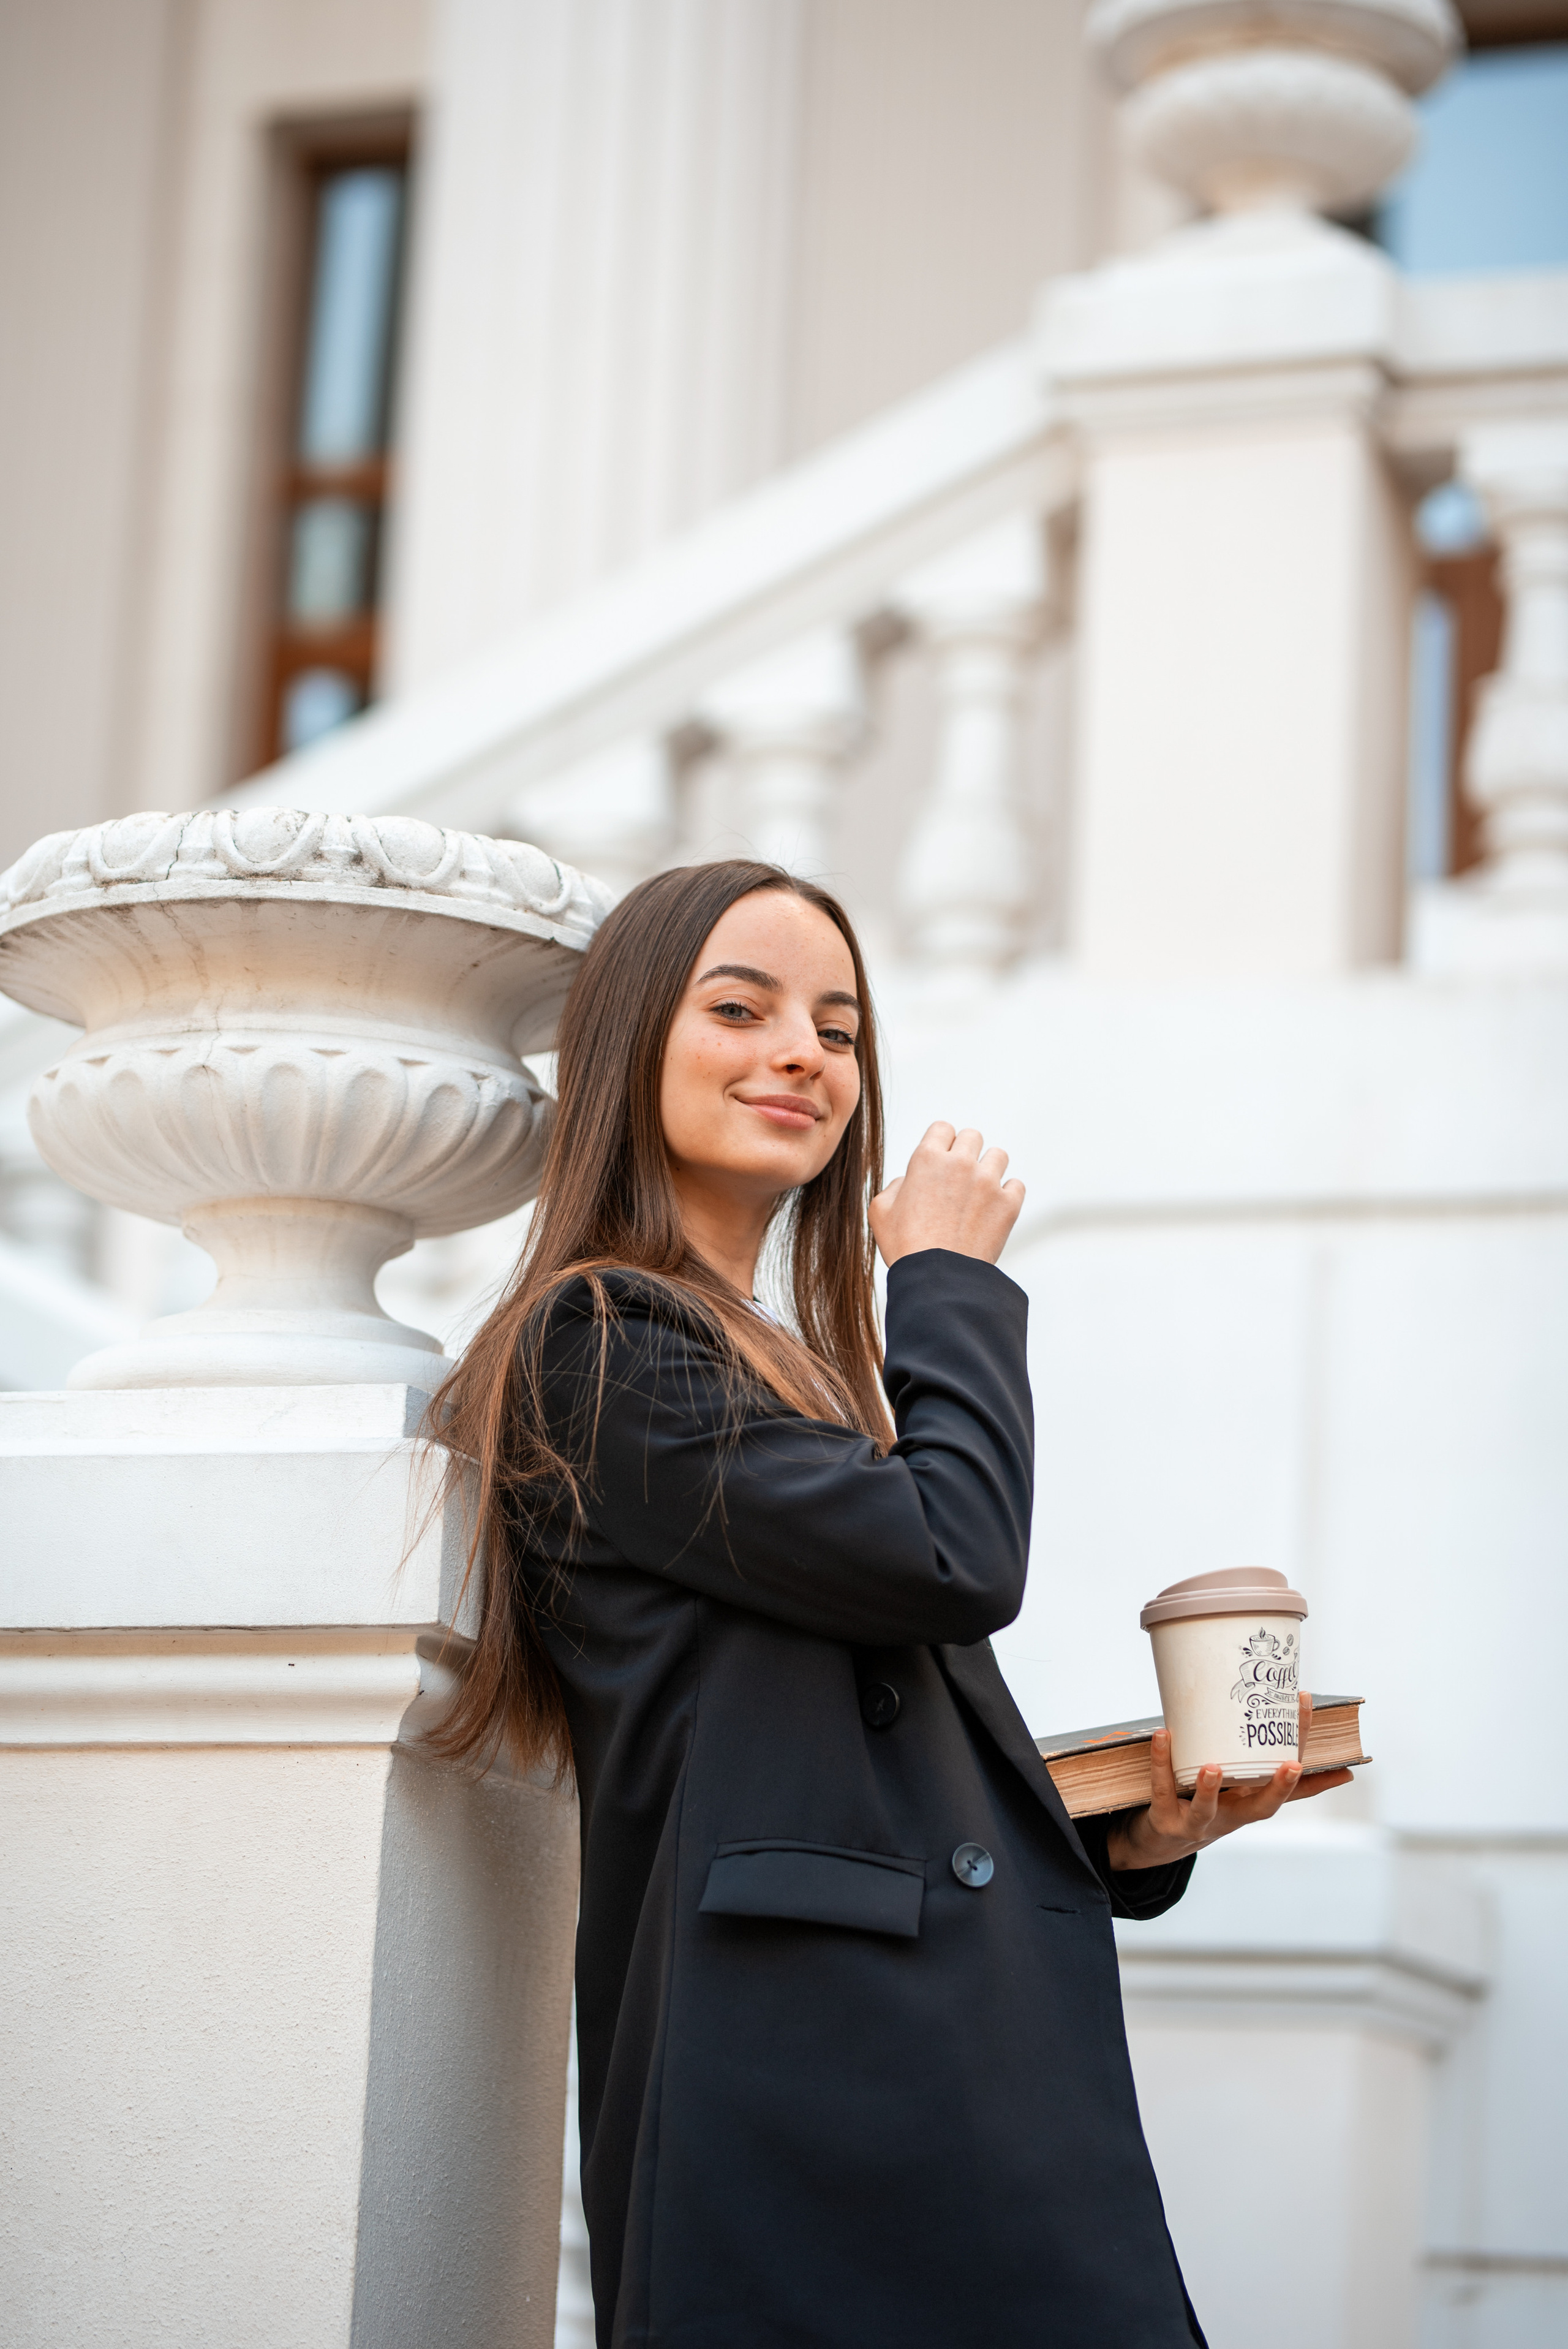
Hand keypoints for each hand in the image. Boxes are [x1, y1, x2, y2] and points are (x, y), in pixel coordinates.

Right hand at [870, 1122, 1024, 1267]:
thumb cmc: (906, 1248)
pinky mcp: (1008, 1204)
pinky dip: (1008, 1194)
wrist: (938, 1279)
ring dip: (989, 1169)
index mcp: (927, 1159)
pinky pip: (1016, 1185)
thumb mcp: (881, 1212)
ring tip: (979, 1191)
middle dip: (966, 1152)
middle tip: (960, 1177)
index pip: (942, 1128)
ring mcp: (988, 1182)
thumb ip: (895, 1186)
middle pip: (972, 1136)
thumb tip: (909, 1181)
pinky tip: (994, 1208)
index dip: (940, 1144)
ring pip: (998, 1155)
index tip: (941, 1160)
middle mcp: (960, 1164)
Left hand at [1104, 1694, 1353, 1871]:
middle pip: (1259, 1808)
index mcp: (1250, 1805)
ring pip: (1207, 1809)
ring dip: (1212, 1788)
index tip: (1346, 1767)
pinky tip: (1163, 1735)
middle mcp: (1230, 1817)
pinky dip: (1161, 1762)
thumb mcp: (1235, 1788)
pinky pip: (1162, 1788)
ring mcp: (1197, 1822)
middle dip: (1278, 1788)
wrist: (1159, 1843)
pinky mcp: (1164, 1819)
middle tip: (1293, 1765)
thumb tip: (1279, 1717)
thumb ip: (1254, 1758)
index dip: (1316, 1782)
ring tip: (1215, 1766)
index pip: (1288, 1793)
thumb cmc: (1205, 1802)